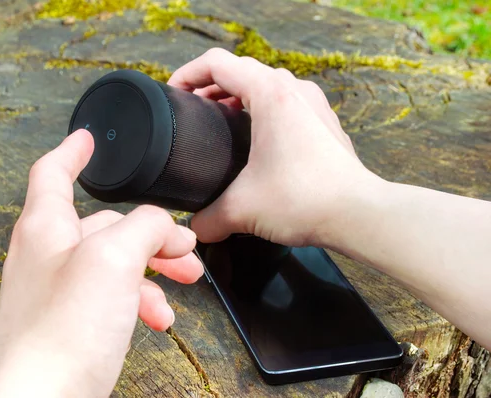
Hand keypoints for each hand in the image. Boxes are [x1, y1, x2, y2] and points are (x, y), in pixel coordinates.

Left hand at [0, 130, 203, 396]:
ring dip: (154, 270)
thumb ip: (143, 227)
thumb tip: (164, 224)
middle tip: (185, 246)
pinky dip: (140, 301)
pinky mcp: (71, 324)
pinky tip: (159, 317)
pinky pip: (112, 298)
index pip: (53, 172)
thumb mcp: (113, 260)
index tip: (88, 138)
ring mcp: (59, 292)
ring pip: (116, 264)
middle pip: (105, 225)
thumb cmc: (62, 336)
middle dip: (152, 232)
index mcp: (47, 227)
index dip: (73, 151)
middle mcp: (48, 255)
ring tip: (185, 282)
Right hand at [169, 48, 378, 246]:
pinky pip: (287, 103)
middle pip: (241, 70)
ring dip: (238, 97)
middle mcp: (294, 91)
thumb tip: (196, 225)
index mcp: (270, 95)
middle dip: (210, 86)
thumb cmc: (309, 200)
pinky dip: (264, 112)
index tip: (174, 93)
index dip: (187, 74)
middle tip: (193, 110)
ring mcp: (313, 106)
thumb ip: (207, 218)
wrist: (359, 214)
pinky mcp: (323, 124)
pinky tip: (256, 142)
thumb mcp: (241, 210)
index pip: (217, 63)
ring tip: (221, 121)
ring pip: (266, 85)